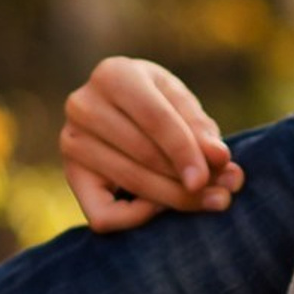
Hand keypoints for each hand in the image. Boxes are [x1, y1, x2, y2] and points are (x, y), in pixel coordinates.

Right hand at [60, 58, 243, 231]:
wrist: (119, 112)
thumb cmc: (157, 105)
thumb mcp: (182, 105)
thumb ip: (202, 130)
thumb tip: (219, 159)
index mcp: (114, 74)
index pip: (155, 119)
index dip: (185, 152)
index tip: (210, 178)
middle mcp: (83, 105)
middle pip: (144, 155)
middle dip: (187, 181)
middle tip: (222, 195)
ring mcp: (71, 141)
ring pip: (130, 183)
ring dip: (173, 199)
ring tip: (206, 200)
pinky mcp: (72, 176)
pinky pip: (103, 215)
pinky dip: (136, 219)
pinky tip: (158, 207)